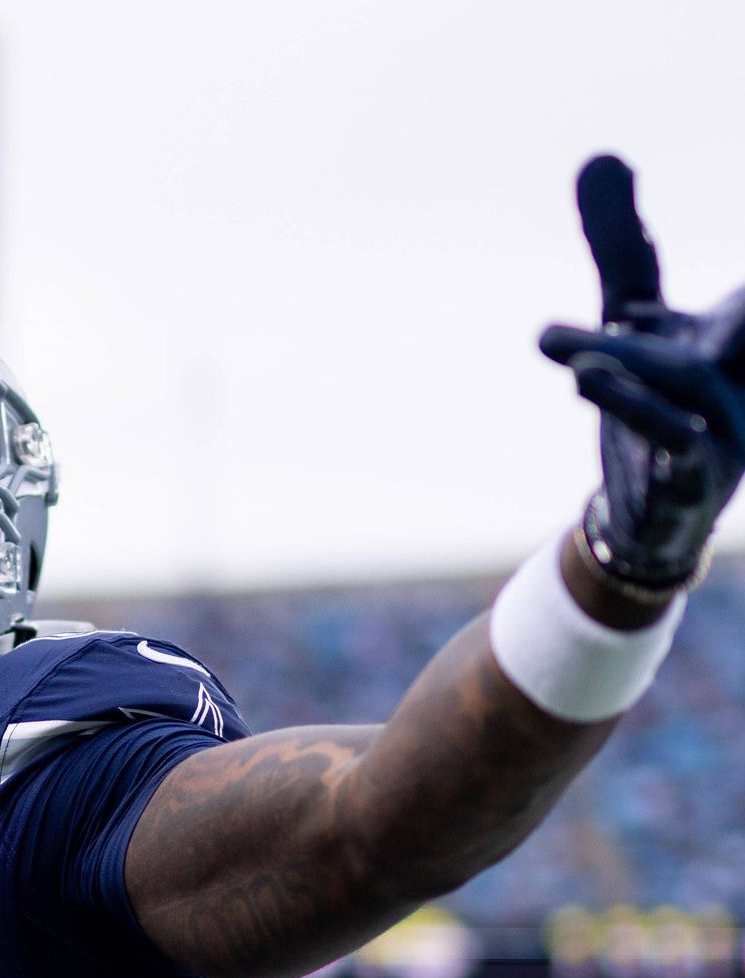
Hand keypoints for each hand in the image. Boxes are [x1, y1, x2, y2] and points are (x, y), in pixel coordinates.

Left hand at [540, 154, 744, 589]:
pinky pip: (670, 438)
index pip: (743, 294)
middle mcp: (737, 378)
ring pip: (684, 379)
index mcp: (730, 333)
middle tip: (623, 304)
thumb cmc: (653, 411)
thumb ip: (625, 249)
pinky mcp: (692, 478)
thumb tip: (603, 156)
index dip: (716, 280)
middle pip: (741, 317)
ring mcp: (723, 431)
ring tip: (551, 337)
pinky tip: (584, 376)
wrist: (645, 521)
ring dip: (626, 353)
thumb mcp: (633, 324)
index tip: (647, 249)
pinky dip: (632, 405)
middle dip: (742, 301)